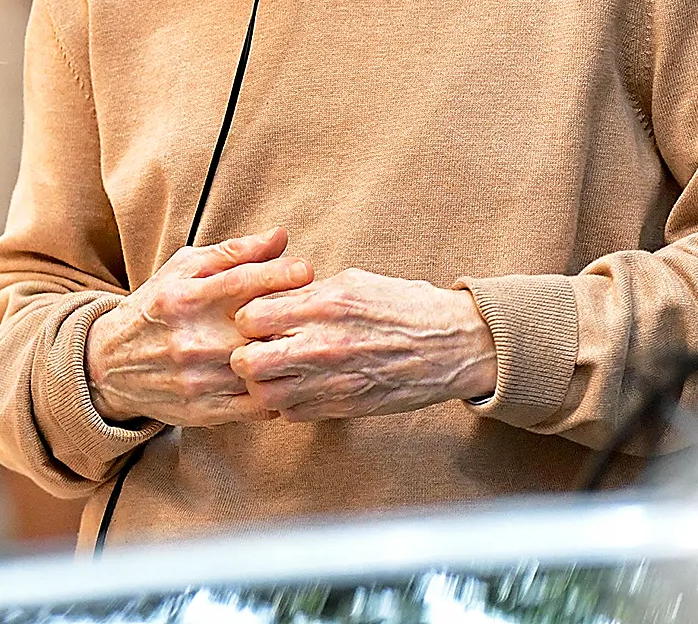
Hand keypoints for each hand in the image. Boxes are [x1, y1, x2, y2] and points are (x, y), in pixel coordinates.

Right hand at [86, 228, 315, 427]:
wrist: (110, 363)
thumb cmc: (156, 307)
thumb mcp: (184, 270)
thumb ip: (234, 254)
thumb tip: (280, 237)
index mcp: (185, 298)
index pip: (240, 282)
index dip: (279, 274)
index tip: (306, 271)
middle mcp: (190, 339)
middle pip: (256, 329)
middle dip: (290, 319)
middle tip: (313, 311)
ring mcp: (197, 379)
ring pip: (260, 370)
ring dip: (288, 358)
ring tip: (305, 345)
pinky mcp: (202, 411)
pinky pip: (256, 406)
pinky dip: (278, 391)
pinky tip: (285, 377)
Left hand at [229, 268, 496, 420]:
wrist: (453, 345)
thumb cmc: (404, 307)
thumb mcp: (352, 283)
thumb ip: (307, 294)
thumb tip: (269, 297)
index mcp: (323, 304)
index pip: (250, 316)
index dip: (247, 319)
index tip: (257, 320)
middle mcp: (323, 345)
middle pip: (248, 362)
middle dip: (244, 356)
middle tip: (255, 350)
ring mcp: (333, 380)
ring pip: (266, 396)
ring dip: (263, 385)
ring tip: (275, 372)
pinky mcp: (345, 407)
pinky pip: (294, 414)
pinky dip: (288, 404)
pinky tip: (300, 388)